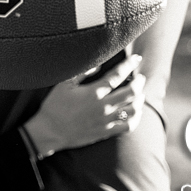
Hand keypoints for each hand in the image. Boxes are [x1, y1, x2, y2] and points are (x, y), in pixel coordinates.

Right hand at [22, 54, 145, 158]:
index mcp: (93, 92)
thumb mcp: (64, 85)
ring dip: (139, 99)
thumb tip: (98, 63)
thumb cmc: (54, 106)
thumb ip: (82, 73)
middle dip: (139, 82)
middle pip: (130, 92)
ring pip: (133, 109)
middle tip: (140, 77)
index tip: (136, 58)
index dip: (129, 65)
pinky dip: (136, 118)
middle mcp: (103, 106)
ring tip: (140, 93)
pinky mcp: (106, 132)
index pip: (117, 75)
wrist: (50, 132)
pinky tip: (136, 112)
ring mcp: (106, 120)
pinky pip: (128, 126)